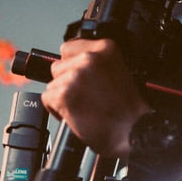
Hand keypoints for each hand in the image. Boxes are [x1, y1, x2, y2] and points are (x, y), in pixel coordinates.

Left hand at [41, 38, 151, 158]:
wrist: (133, 132)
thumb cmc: (129, 110)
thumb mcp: (121, 72)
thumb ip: (98, 62)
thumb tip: (75, 61)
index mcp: (106, 49)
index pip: (69, 48)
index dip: (74, 65)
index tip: (84, 78)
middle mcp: (89, 58)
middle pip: (58, 66)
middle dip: (68, 81)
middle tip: (88, 95)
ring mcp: (76, 76)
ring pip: (53, 83)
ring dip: (64, 96)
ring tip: (85, 106)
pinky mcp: (64, 95)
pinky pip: (48, 99)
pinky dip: (58, 110)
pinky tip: (77, 114)